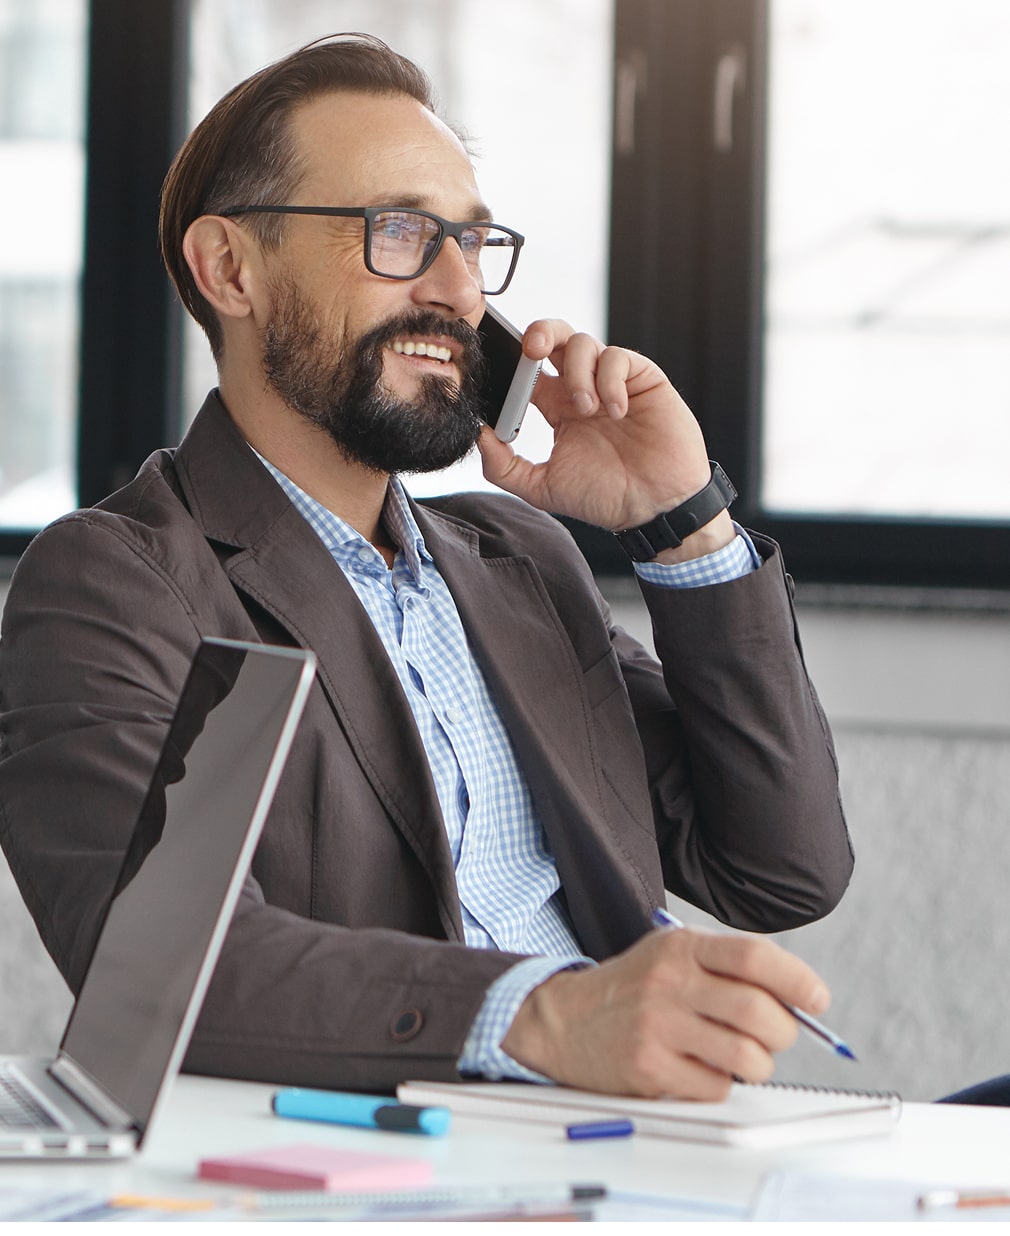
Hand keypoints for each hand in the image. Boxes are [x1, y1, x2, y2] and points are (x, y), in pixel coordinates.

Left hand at [476, 319, 735, 558]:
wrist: (655, 507)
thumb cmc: (604, 497)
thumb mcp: (543, 488)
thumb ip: (505, 467)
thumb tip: (480, 434)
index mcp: (557, 408)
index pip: (527, 371)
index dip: (513, 368)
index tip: (506, 385)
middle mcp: (582, 388)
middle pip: (553, 338)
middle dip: (538, 333)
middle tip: (531, 350)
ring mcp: (612, 382)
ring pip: (583, 343)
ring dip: (578, 373)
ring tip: (588, 409)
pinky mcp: (642, 379)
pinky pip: (618, 358)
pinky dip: (611, 381)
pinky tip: (617, 411)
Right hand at [501, 927, 831, 1099]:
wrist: (564, 1018)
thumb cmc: (635, 987)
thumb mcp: (673, 956)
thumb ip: (728, 968)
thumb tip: (800, 1001)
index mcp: (682, 946)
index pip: (755, 956)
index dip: (797, 980)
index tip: (817, 999)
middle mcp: (670, 982)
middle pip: (760, 1012)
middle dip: (784, 1032)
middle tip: (775, 1036)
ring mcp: (658, 1025)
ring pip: (747, 1057)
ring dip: (757, 1064)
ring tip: (738, 1056)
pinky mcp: (648, 1067)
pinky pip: (717, 1088)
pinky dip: (720, 1085)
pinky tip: (698, 1068)